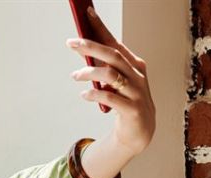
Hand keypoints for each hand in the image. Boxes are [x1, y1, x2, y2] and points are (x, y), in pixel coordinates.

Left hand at [67, 7, 154, 175]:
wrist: (139, 130)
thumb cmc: (125, 100)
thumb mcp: (114, 81)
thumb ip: (102, 66)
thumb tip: (81, 48)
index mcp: (133, 64)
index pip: (115, 42)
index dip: (101, 28)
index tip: (87, 13)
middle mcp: (136, 75)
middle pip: (113, 55)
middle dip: (90, 46)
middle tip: (71, 42)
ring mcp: (136, 92)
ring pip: (111, 75)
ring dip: (89, 72)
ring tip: (74, 75)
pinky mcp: (132, 110)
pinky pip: (111, 98)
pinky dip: (94, 94)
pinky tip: (84, 94)